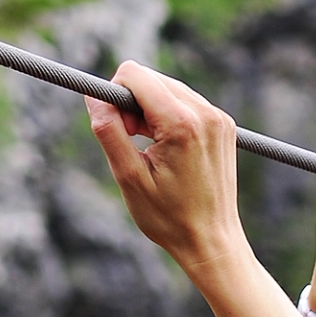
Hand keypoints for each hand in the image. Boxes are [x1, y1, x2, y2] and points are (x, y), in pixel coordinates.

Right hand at [83, 60, 305, 316]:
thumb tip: (93, 96)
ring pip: (167, 88)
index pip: (134, 75)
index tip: (118, 126)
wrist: (212, 241)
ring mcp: (218, 118)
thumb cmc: (169, 218)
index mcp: (182, 124)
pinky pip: (185, 103)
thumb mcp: (129, 177)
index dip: (115, 95)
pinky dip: (169, 117)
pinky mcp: (223, 125)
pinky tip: (168, 150)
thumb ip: (109, 131)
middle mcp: (206, 114)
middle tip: (133, 142)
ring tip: (151, 150)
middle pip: (151, 78)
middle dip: (133, 103)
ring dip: (150, 111)